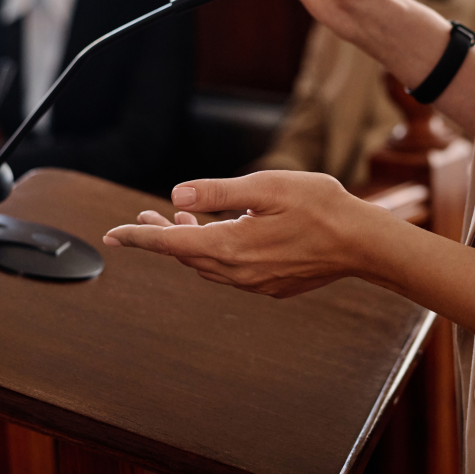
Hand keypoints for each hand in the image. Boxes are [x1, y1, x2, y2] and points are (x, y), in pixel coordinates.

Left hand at [104, 171, 392, 297]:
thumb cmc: (320, 208)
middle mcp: (238, 271)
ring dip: (190, 245)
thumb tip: (176, 197)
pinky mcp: (272, 286)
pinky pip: (231, 272)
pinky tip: (224, 237)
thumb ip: (218, 193)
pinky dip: (216, 254)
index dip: (139, 238)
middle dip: (162, 237)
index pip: (170, 245)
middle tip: (144, 219)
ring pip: (208, 265)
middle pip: (186, 256)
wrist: (361, 243)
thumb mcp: (266, 187)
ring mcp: (256, 283)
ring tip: (181, 223)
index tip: (113, 235)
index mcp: (231, 246)